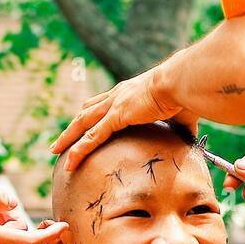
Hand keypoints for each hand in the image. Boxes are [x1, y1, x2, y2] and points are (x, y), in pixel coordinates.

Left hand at [50, 66, 197, 170]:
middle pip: (86, 112)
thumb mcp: (180, 113)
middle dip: (72, 128)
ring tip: (55, 151)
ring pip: (83, 124)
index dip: (90, 114)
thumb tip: (189, 141)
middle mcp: (116, 95)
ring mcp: (114, 105)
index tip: (82, 124)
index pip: (102, 103)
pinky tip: (70, 161)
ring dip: (68, 138)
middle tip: (59, 141)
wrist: (181, 82)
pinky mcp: (116, 116)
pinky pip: (92, 136)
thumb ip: (181, 128)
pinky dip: (79, 149)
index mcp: (129, 92)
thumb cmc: (185, 95)